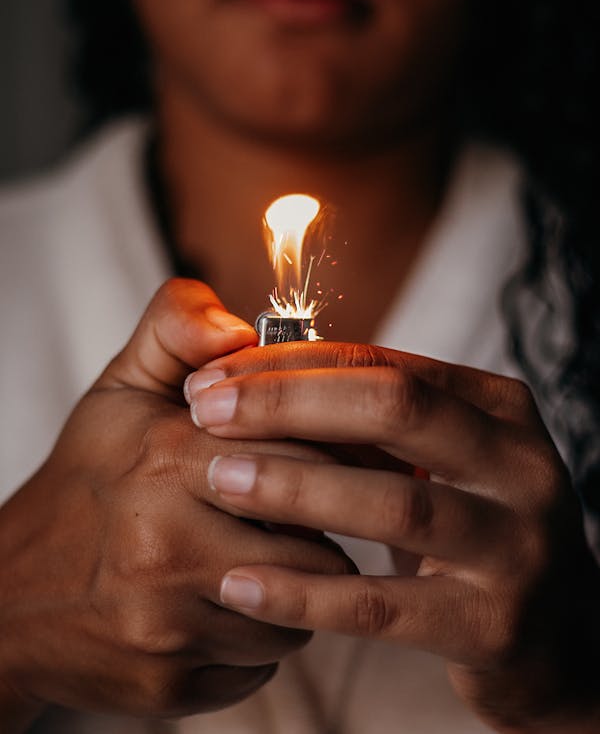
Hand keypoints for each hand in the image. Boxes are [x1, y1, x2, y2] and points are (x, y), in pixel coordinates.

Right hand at [0, 281, 352, 730]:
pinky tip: (221, 609)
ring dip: (293, 590)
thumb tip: (240, 325)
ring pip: (299, 613)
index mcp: (165, 460)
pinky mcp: (169, 687)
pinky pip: (264, 663)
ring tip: (253, 560)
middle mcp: (166, 546)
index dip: (330, 462)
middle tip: (298, 518)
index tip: (338, 466)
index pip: (301, 457)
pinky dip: (258, 637)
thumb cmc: (85, 485)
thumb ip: (176, 330)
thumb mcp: (121, 391)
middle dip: (317, 534)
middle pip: (316, 546)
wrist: (11, 597)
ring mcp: (167, 626)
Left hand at [184, 342, 599, 732]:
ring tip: (218, 478)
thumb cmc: (472, 525)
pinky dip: (304, 590)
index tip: (216, 377)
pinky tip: (242, 583)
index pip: (382, 362)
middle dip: (288, 403)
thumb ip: (374, 415)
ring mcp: (515, 545)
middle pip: (394, 409)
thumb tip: (265, 372)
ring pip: (392, 502)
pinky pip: (382, 605)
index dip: (292, 364)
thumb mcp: (442, 456)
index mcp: (496, 407)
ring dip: (293, 486)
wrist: (555, 632)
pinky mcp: (494, 624)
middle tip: (204, 412)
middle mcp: (519, 464)